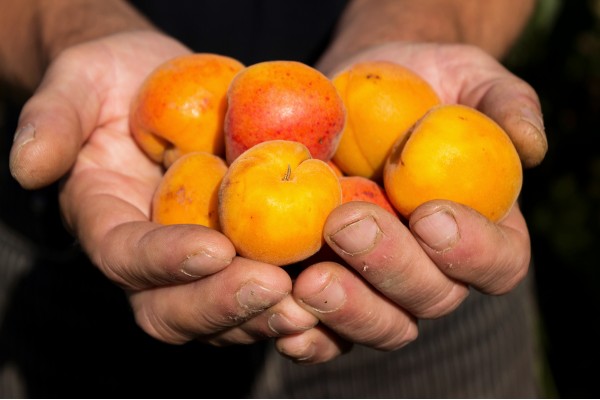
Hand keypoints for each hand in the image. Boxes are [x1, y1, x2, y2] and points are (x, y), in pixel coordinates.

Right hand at [9, 31, 316, 344]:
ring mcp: (202, 264)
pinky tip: (341, 285)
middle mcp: (153, 260)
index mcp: (109, 224)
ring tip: (314, 300)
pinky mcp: (245, 255)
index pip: (128, 259)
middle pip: (176, 309)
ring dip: (269, 315)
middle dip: (224, 305)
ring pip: (227, 315)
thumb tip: (26, 165)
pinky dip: (301, 299)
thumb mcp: (80, 84)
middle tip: (275, 289)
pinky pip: (267, 292)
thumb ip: (53, 122)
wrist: (164, 85)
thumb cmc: (118, 80)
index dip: (165, 261)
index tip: (213, 248)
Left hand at [274, 42, 545, 362]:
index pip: (498, 261)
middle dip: (390, 267)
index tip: (429, 215)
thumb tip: (530, 146)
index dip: (471, 250)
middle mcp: (436, 268)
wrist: (355, 96)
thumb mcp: (468, 78)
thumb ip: (504, 104)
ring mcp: (382, 284)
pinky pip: (326, 330)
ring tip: (309, 282)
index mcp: (483, 229)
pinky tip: (283, 317)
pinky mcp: (334, 284)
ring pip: (380, 323)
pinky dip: (308, 334)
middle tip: (346, 225)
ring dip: (346, 310)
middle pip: (431, 298)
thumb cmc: (421, 87)